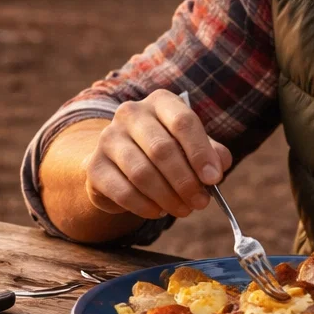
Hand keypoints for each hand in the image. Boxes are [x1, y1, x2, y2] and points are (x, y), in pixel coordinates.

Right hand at [81, 90, 233, 220]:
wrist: (122, 163)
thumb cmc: (167, 151)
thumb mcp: (192, 147)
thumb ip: (211, 154)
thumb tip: (218, 167)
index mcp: (160, 102)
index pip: (183, 121)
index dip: (200, 153)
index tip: (214, 179)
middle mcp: (130, 113)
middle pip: (162, 149)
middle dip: (186, 181)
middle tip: (201, 202)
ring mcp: (108, 137)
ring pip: (142, 172)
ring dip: (168, 197)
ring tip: (183, 209)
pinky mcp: (94, 165)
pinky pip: (123, 191)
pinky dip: (145, 206)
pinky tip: (158, 211)